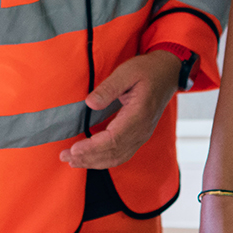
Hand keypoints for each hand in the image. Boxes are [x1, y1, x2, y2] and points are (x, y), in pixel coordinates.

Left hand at [59, 49, 180, 169]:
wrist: (167, 74)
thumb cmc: (147, 70)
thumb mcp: (127, 71)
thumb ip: (108, 88)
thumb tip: (90, 103)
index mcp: (139, 115)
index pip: (114, 140)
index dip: (93, 148)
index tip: (74, 149)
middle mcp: (142, 130)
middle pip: (114, 153)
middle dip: (88, 158)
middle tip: (65, 156)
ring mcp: (142, 135)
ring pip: (117, 157)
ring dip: (94, 162)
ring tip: (72, 160)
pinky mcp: (138, 136)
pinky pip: (121, 154)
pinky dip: (104, 160)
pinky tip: (89, 158)